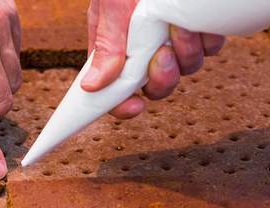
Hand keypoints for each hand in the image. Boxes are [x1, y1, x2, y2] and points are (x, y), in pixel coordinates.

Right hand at [82, 0, 225, 118]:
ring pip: (184, 69)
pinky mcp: (196, 27)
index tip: (134, 107)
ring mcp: (171, 39)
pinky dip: (205, 40)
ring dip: (185, 55)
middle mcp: (143, 49)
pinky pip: (207, 49)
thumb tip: (91, 86)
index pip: (114, 92)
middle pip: (154, 87)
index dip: (123, 105)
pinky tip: (192, 23)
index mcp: (114, 51)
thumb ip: (106, 45)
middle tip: (162, 58)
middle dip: (161, 80)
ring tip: (178, 28)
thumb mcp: (111, 8)